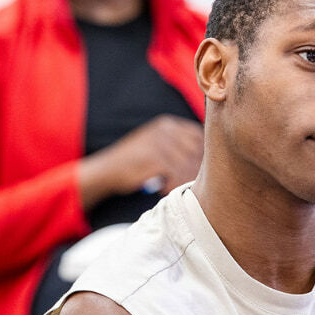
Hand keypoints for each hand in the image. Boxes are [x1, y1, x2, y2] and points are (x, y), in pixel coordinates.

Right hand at [78, 115, 203, 210]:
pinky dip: (174, 185)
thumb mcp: (155, 144)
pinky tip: (165, 190)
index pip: (198, 135)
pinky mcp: (153, 159)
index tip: (203, 169)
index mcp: (167, 124)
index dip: (205, 153)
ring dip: (186, 179)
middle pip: (196, 150)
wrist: (106, 170)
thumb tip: (208, 156)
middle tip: (193, 184)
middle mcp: (165, 130)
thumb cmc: (134, 162)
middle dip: (198, 169)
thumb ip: (176, 145)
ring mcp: (159, 143)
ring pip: (188, 164)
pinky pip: (176, 174)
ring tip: (178, 189)